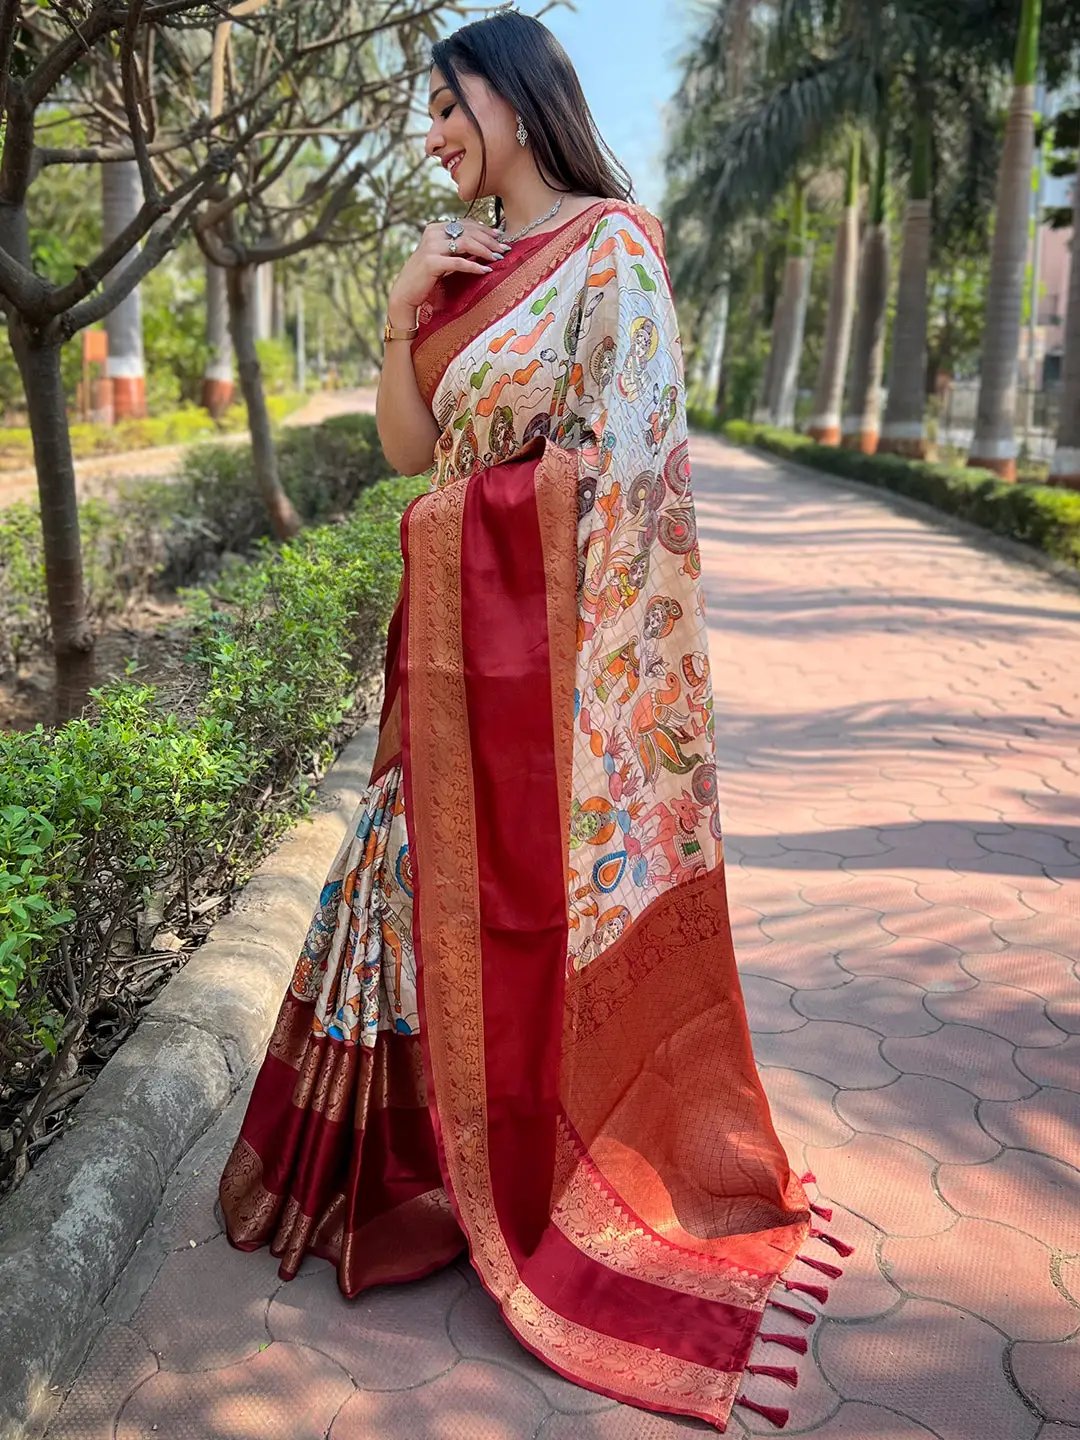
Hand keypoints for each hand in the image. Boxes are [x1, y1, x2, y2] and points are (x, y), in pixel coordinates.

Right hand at [389, 217, 511, 309]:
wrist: (405, 293)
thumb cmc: (426, 277)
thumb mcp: (443, 257)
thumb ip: (457, 248)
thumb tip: (483, 245)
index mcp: (435, 228)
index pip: (465, 224)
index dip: (484, 229)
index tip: (500, 236)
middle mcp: (432, 233)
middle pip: (468, 231)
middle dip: (489, 240)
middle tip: (505, 248)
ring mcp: (431, 247)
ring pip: (465, 243)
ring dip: (485, 250)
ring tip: (498, 258)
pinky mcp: (432, 262)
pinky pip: (459, 262)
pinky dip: (474, 266)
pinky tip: (486, 270)